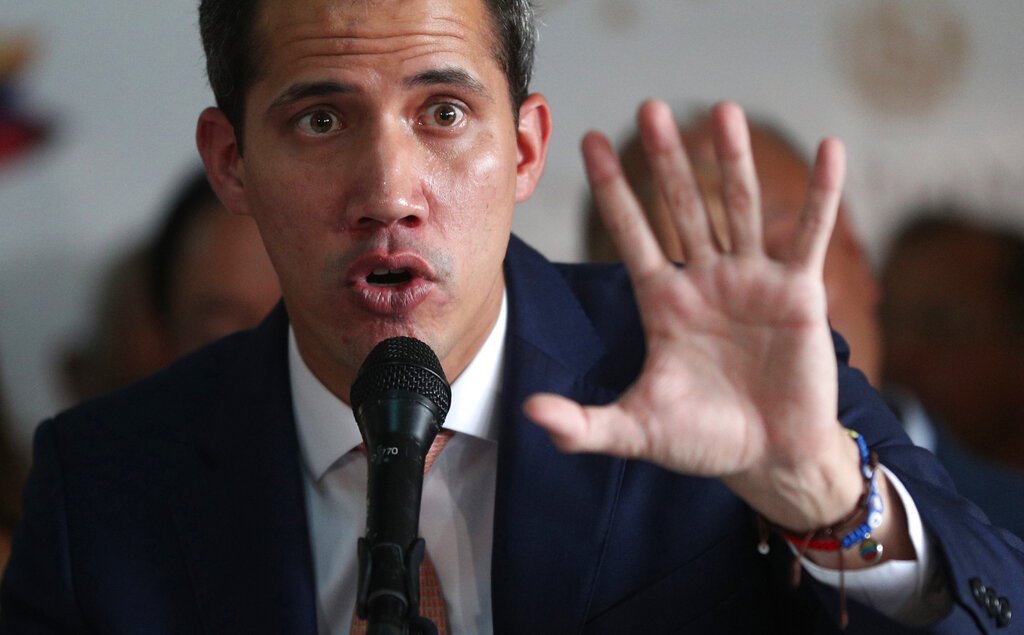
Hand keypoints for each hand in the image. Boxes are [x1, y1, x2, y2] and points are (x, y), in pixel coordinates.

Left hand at [525, 100, 862, 529]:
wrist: (769, 460)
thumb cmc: (703, 441)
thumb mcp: (637, 430)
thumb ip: (584, 423)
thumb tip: (529, 413)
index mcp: (663, 303)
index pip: (633, 233)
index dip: (613, 190)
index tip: (591, 142)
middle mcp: (704, 281)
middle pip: (682, 207)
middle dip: (666, 160)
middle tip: (651, 109)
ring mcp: (752, 281)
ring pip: (740, 209)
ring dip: (732, 161)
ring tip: (722, 111)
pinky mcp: (799, 293)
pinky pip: (811, 235)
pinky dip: (822, 194)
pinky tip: (829, 149)